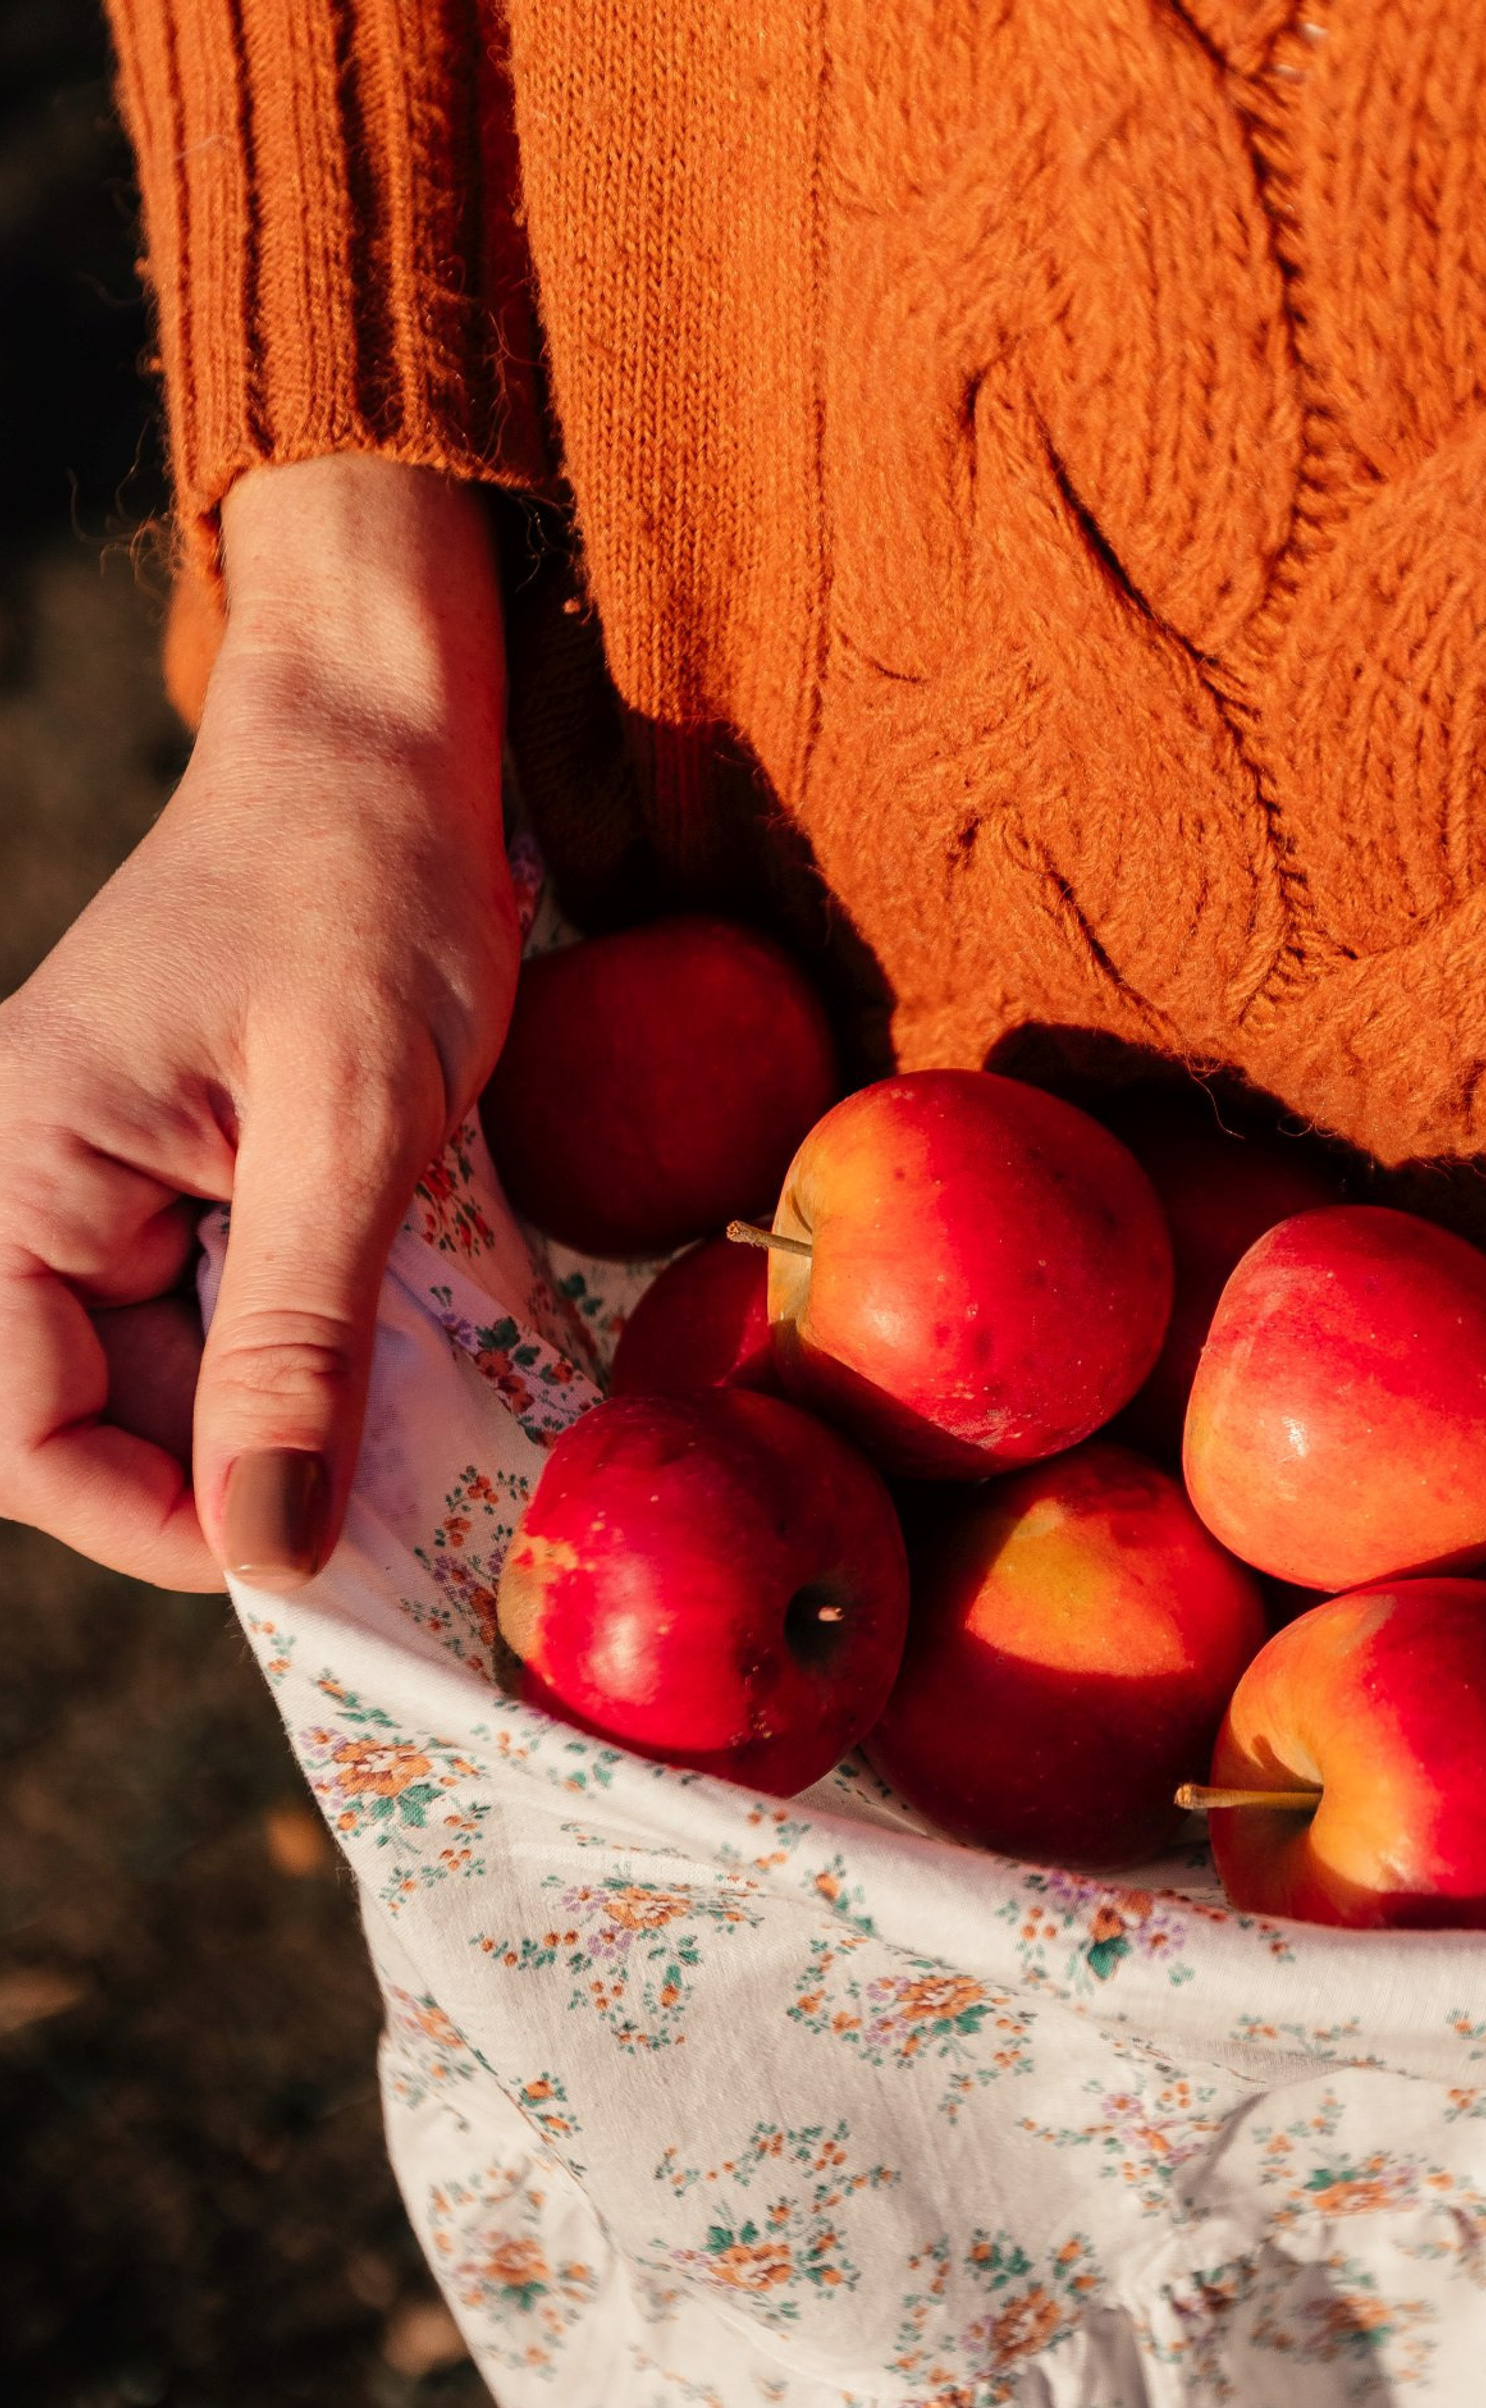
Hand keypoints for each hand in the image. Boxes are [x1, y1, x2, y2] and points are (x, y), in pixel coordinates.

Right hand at [0, 455, 513, 1589]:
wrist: (388, 752)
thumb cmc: (369, 893)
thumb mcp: (357, 1123)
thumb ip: (301, 1339)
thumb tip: (268, 1550)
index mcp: (18, 1167)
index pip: (21, 1435)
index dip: (158, 1524)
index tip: (311, 1556)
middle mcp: (29, 1182)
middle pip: (96, 1417)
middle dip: (241, 1470)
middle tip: (399, 1493)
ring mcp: (105, 1177)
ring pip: (174, 1375)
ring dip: (294, 1410)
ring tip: (423, 1401)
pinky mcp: (186, 1171)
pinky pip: (225, 1304)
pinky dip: (317, 1343)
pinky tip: (411, 1335)